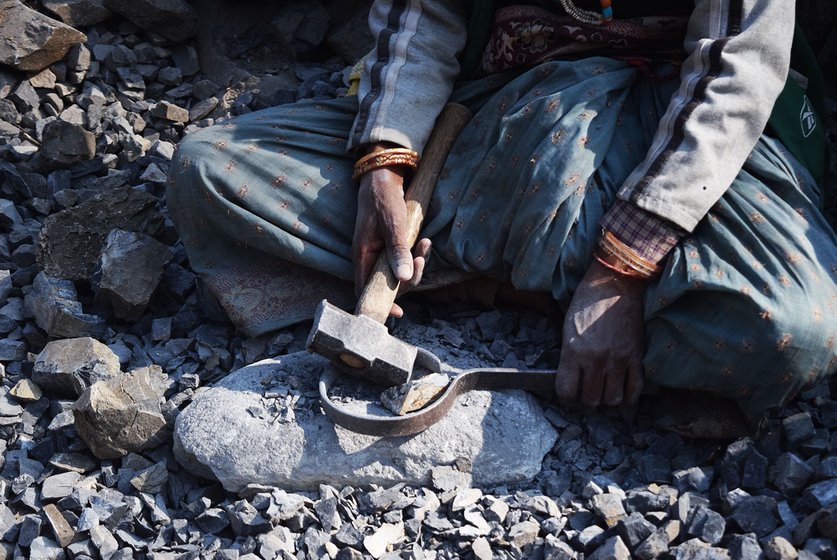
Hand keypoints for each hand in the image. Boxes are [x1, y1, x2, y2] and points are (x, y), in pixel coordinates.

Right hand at [353, 165, 430, 317]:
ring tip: (426, 245)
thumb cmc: (384, 199)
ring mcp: (379, 253)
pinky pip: (403, 260)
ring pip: (398, 273)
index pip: (365, 290)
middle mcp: (369, 258)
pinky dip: (416, 255)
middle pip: (387, 284)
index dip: (380, 304)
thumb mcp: (393, 223)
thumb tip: (403, 278)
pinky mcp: (390, 247)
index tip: (398, 313)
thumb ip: (397, 250)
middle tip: (422, 261)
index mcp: (362, 255)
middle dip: (409, 279)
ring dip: (416, 264)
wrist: (383, 177)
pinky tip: (425, 243)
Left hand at [554, 260, 645, 406]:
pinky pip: (635, 389)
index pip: (566, 391)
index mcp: (574, 351)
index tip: (569, 396)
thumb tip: (572, 379)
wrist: (615, 285)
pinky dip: (629, 396)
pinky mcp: (636, 357)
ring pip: (613, 399)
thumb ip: (569, 356)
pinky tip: (623, 392)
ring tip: (604, 392)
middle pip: (591, 399)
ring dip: (607, 400)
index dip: (566, 398)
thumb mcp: (567, 328)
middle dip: (586, 401)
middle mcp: (596, 359)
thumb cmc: (587, 303)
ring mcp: (618, 360)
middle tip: (587, 393)